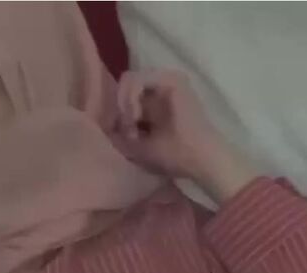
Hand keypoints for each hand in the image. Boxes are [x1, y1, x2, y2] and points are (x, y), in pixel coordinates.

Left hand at [117, 69, 258, 202]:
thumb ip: (122, 135)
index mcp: (156, 102)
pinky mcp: (172, 79)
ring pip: (129, 79)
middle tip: (127, 131)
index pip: (126, 94)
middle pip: (126, 84)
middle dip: (119, 107)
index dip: (118, 113)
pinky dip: (130, 97)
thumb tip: (105, 127)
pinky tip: (135, 116)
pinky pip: (138, 79)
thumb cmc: (176, 157)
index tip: (125, 136)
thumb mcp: (140, 147)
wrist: (201, 160)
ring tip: (131, 124)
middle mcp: (162, 87)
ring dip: (124, 103)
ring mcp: (168, 80)